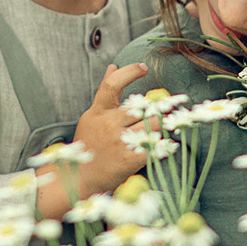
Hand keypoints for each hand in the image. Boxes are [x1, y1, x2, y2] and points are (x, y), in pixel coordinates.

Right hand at [70, 61, 151, 195]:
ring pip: (152, 125)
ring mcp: (118, 142)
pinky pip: (155, 146)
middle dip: (156, 108)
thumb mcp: (92, 117)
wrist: (80, 178)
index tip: (144, 67)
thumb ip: (105, 93)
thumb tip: (113, 67)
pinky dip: (163, 145)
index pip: (112, 85)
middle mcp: (108, 124)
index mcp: (98, 112)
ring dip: (161, 126)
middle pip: (142, 107)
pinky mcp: (128, 159)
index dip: (129, 72)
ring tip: (160, 129)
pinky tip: (164, 145)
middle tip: (166, 109)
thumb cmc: (89, 144)